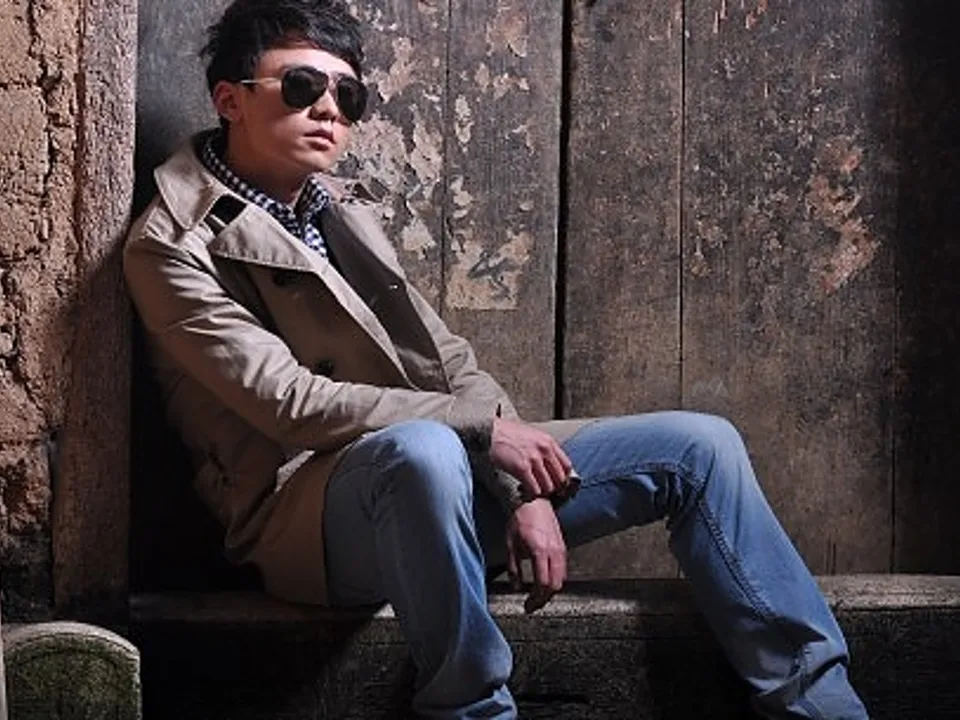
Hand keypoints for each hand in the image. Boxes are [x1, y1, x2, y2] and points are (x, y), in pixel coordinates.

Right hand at [490, 418, 573, 499]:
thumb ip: (544, 448)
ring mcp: (534, 459)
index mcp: (548, 442)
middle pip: (559, 479)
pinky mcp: (522, 468)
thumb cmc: (508, 434)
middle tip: (545, 490)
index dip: (563, 478)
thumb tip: (551, 465)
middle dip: (553, 487)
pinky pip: (534, 489)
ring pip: (548, 486)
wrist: (490, 433)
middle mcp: (544, 450)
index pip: (566, 466)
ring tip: (533, 490)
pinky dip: (531, 493)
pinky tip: (524, 490)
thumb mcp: (533, 436)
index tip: (558, 483)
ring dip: (541, 492)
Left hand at [505, 498, 566, 613]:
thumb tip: (516, 587)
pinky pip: (562, 569)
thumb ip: (514, 568)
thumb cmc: (520, 519)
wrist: (532, 501)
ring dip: (550, 590)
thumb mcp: (510, 545)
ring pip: (561, 578)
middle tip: (532, 605)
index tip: (527, 605)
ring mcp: (560, 549)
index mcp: (540, 551)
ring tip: (538, 596)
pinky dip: (555, 579)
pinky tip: (544, 582)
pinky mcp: (562, 546)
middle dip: (544, 599)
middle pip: (555, 585)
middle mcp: (554, 551)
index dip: (535, 598)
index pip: (543, 583)